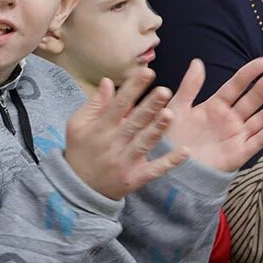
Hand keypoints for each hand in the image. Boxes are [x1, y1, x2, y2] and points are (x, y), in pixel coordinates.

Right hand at [63, 69, 193, 200]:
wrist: (79, 189)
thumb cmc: (80, 151)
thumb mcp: (77, 125)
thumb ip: (93, 104)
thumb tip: (107, 81)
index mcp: (100, 128)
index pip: (118, 104)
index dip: (132, 88)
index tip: (147, 72)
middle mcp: (113, 143)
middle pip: (134, 122)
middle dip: (149, 106)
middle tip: (165, 91)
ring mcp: (125, 162)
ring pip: (144, 143)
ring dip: (157, 129)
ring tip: (171, 114)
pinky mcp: (134, 178)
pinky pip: (154, 169)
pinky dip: (169, 162)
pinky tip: (185, 151)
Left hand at [160, 57, 262, 171]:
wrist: (170, 167)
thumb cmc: (172, 138)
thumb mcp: (177, 109)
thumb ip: (189, 87)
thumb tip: (197, 62)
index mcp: (215, 106)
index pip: (236, 85)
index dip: (250, 73)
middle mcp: (230, 119)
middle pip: (253, 98)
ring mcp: (236, 136)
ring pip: (261, 118)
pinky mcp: (238, 153)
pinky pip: (257, 141)